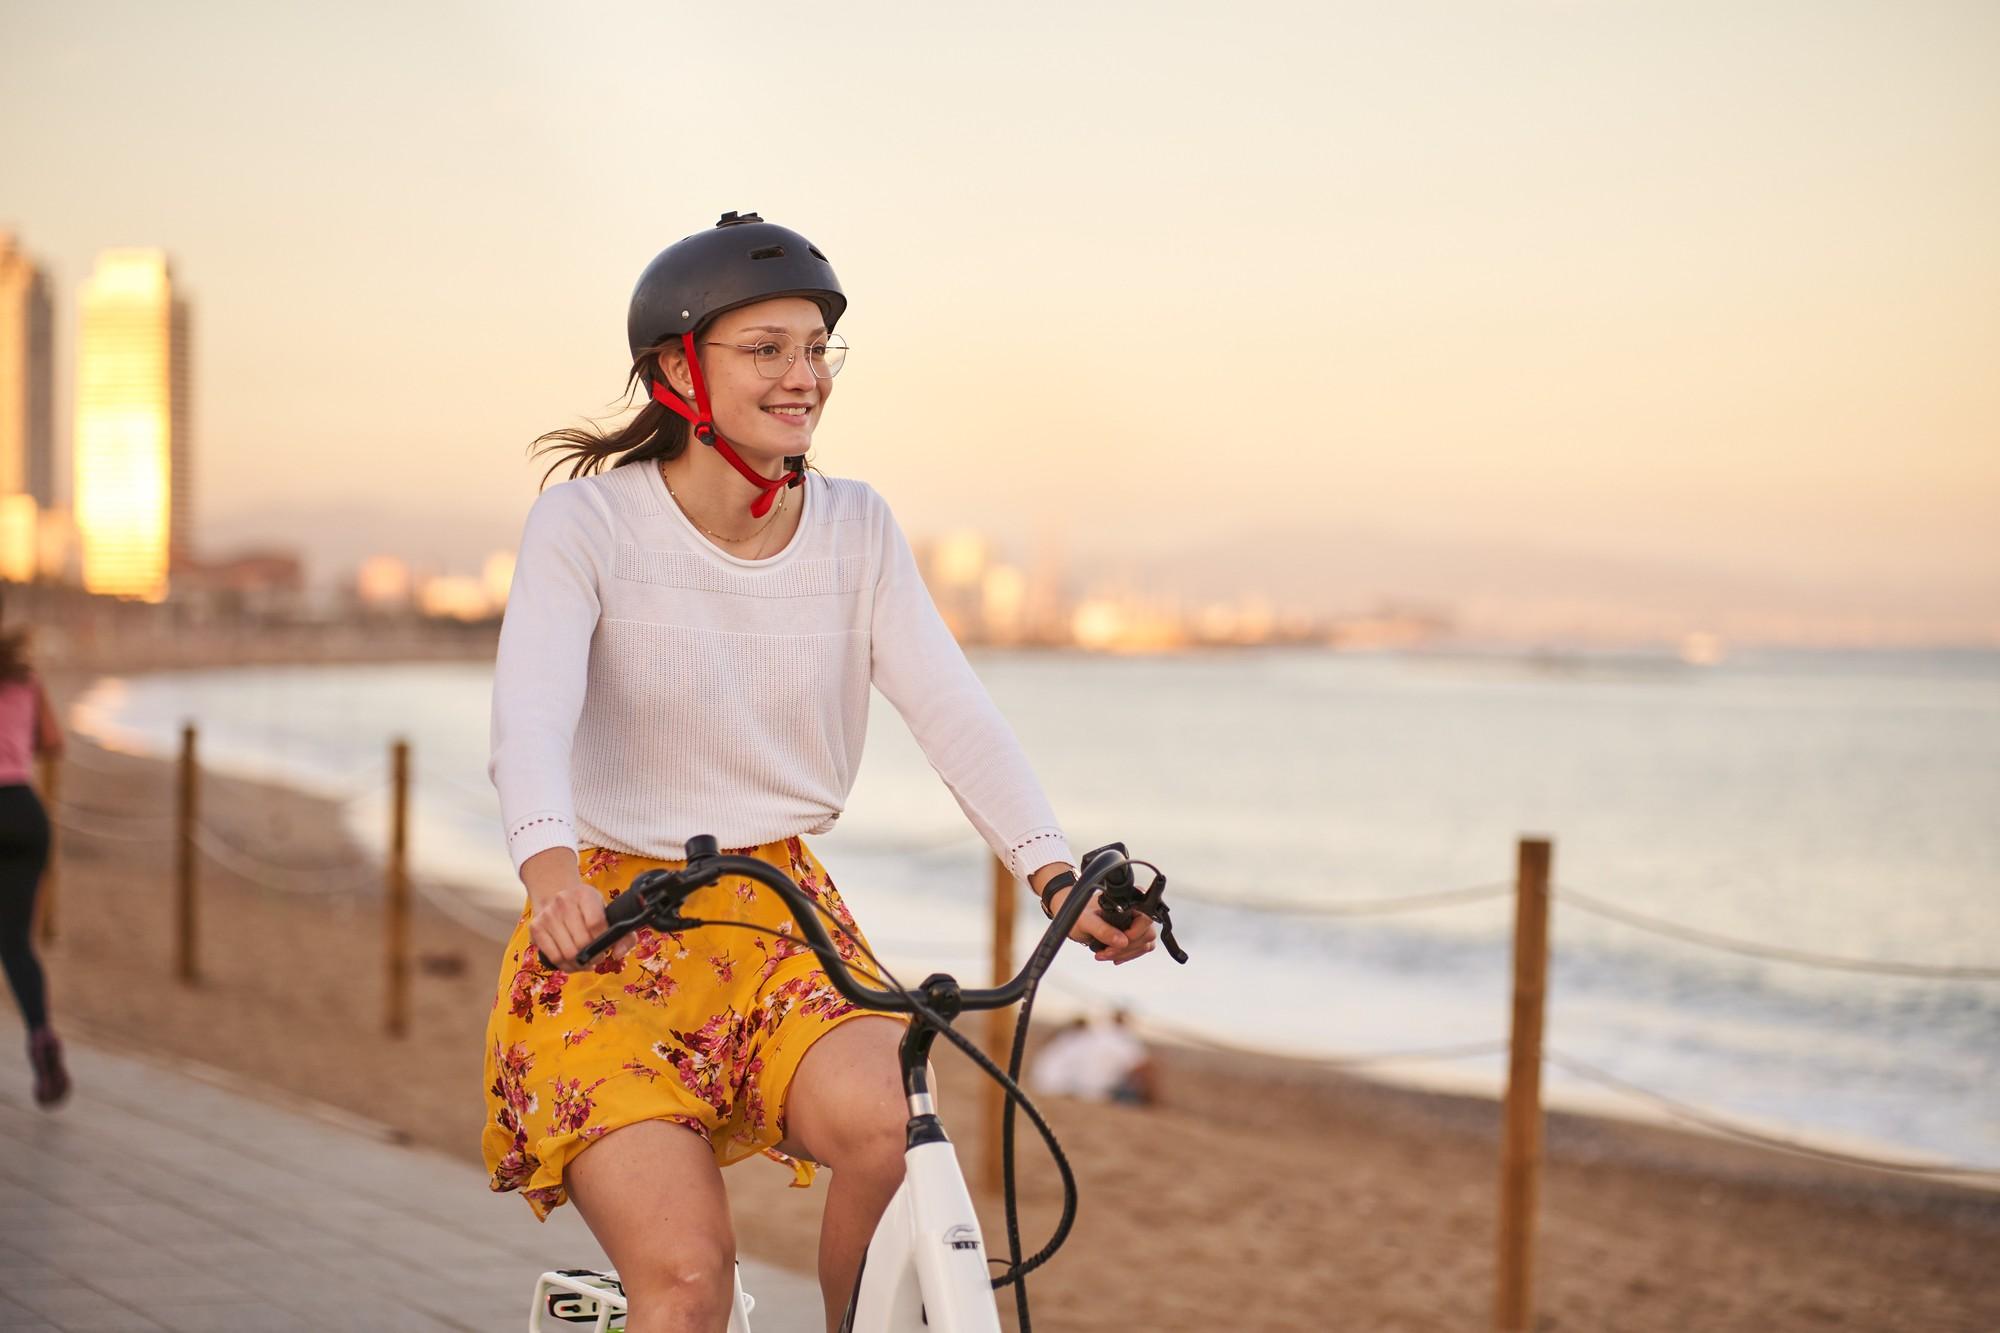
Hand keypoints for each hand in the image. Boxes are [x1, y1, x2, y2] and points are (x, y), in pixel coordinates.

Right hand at [522, 849, 633, 971]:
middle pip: (582, 942)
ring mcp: (547, 915)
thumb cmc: (586, 908)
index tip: (605, 946)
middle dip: (593, 956)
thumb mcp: (606, 911)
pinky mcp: (536, 928)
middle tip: (596, 957)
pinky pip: (554, 958)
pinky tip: (573, 962)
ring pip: (568, 954)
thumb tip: (618, 954)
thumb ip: (624, 934)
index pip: (596, 924)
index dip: (603, 941)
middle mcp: (563, 902)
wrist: (554, 894)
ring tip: (585, 960)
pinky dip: (566, 966)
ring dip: (580, 964)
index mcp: (585, 894)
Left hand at [1044, 882, 1158, 964]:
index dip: (1134, 933)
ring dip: (1125, 953)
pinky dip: (1128, 955)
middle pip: (1146, 934)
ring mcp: (1137, 923)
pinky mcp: (1134, 934)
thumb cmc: (1079, 914)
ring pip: (1144, 944)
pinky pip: (1141, 948)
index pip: (1145, 918)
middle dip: (1126, 947)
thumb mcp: (1086, 921)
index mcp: (1128, 900)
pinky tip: (1114, 956)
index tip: (1119, 941)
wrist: (1075, 920)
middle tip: (1106, 952)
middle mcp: (1136, 910)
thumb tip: (1121, 941)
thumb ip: (1102, 930)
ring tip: (1105, 954)